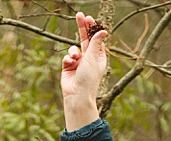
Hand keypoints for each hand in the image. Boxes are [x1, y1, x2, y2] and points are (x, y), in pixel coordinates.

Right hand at [61, 12, 108, 131]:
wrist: (77, 95)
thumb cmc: (88, 79)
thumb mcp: (93, 58)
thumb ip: (96, 43)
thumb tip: (103, 30)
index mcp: (98, 56)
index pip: (95, 38)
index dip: (92, 28)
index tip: (88, 18)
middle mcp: (88, 58)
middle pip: (84, 39)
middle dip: (81, 28)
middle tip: (79, 15)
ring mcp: (78, 63)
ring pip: (73, 48)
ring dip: (73, 51)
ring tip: (75, 58)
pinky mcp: (68, 67)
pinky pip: (67, 57)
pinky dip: (68, 59)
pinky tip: (70, 65)